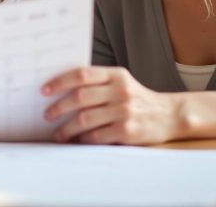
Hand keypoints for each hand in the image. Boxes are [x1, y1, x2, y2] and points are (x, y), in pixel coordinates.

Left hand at [42, 66, 184, 144]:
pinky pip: (97, 136)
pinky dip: (83, 139)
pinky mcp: (127, 131)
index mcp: (116, 75)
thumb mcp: (122, 83)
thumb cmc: (138, 99)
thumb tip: (61, 92)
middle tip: (47, 115)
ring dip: (67, 128)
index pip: (82, 74)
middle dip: (58, 107)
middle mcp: (120, 91)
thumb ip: (98, 83)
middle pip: (80, 97)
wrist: (170, 115)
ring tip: (58, 133)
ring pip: (85, 119)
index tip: (45, 90)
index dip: (60, 82)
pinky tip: (77, 141)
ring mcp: (124, 111)